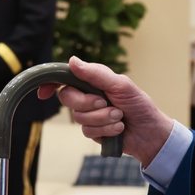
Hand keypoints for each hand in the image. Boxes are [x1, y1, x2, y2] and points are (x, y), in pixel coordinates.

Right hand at [37, 56, 173, 166]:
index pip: (65, 78)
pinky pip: (87, 131)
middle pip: (68, 98)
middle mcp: (88, 96)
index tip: (44, 92)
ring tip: (119, 117)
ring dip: (102, 118)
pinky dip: (105, 130)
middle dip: (88, 103)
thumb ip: (95, 74)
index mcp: (92, 80)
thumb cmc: (139, 104)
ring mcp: (89, 114)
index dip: (51, 83)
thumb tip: (72, 61)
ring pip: (78, 117)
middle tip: (107, 103)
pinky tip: (118, 128)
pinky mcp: (93, 131)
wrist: (151, 133)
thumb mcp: (121, 85)